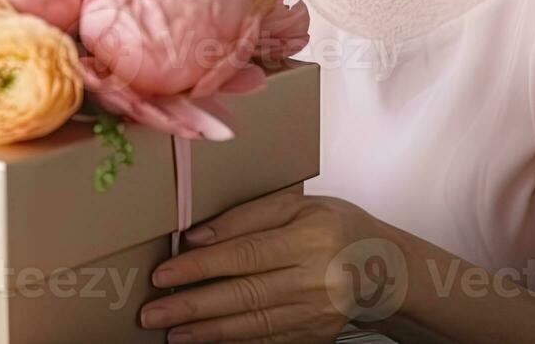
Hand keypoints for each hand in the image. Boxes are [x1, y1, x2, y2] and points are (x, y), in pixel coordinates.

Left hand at [138, 190, 394, 342]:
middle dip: (192, 304)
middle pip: (244, 293)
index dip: (201, 266)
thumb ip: (246, 217)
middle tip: (152, 310)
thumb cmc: (336, 226)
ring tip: (170, 329)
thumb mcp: (297, 205)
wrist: (382, 267)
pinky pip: (267, 339)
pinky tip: (205, 338)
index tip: (164, 273)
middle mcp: (317, 278)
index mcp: (312, 237)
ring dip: (206, 329)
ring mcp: (317, 313)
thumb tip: (197, 237)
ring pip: (253, 324)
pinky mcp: (315, 334)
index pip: (246, 253)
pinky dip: (233, 340)